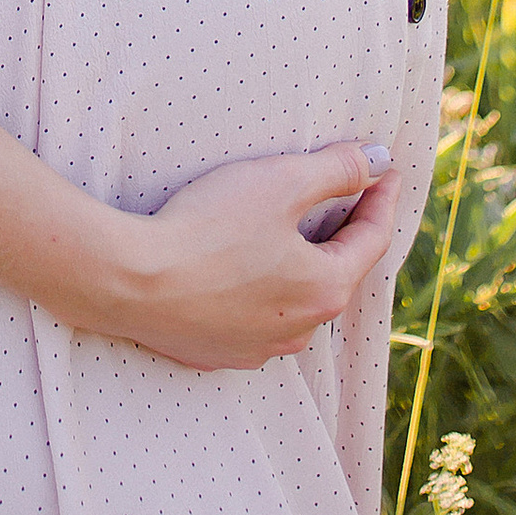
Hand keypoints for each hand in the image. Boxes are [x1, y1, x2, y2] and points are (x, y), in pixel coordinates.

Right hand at [108, 144, 398, 370]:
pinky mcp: (218, 352)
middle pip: (335, 271)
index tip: (386, 169)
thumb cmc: (207, 228)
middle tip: (346, 196)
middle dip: (342, 232)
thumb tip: (379, 162)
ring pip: (294, 299)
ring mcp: (258, 348)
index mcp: (325, 289)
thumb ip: (337, 170)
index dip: (381, 197)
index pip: (372, 238)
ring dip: (298, 265)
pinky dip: (258, 289)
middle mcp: (300, 329)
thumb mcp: (281, 182)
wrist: (129, 282)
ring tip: (289, 231)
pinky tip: (239, 266)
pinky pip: (253, 317)